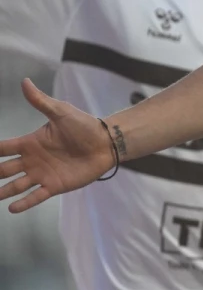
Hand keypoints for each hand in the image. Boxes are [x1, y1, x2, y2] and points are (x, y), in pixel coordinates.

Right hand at [0, 79, 115, 212]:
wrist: (106, 143)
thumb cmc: (84, 126)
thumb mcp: (61, 112)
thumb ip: (41, 101)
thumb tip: (24, 81)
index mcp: (31, 143)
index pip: (4, 148)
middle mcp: (32, 160)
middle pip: (4, 169)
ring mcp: (42, 174)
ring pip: (16, 185)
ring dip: (3, 191)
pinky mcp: (55, 185)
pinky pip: (36, 196)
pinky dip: (24, 203)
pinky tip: (12, 208)